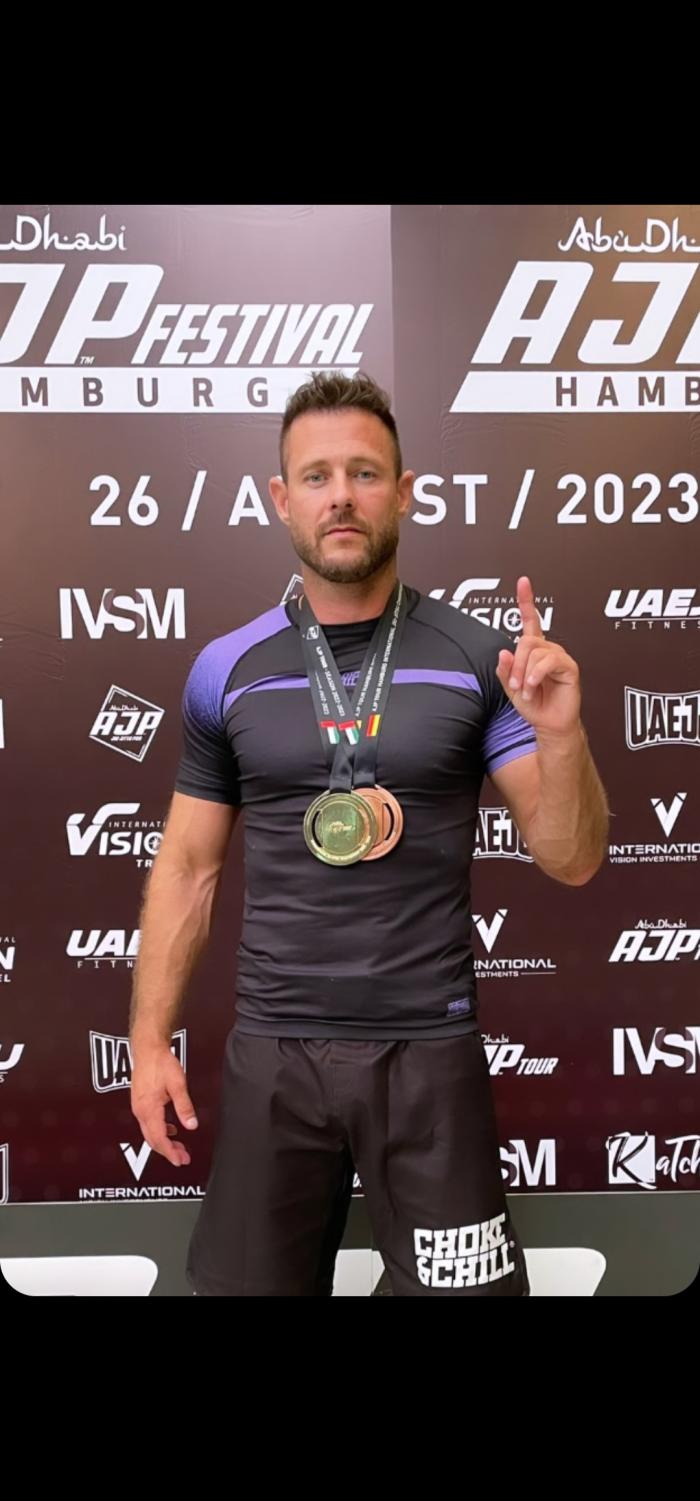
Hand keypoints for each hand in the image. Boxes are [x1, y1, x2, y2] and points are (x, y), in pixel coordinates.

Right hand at [130, 1046, 197, 1166]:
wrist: (147, 1049)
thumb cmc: (160, 1063)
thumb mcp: (177, 1084)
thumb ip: (184, 1106)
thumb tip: (191, 1125)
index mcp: (148, 1109)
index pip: (159, 1138)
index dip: (169, 1152)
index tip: (179, 1160)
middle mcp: (140, 1111)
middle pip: (153, 1139)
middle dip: (168, 1151)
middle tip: (182, 1158)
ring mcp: (138, 1107)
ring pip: (150, 1133)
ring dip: (164, 1142)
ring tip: (179, 1147)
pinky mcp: (140, 1103)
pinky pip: (148, 1124)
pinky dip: (160, 1131)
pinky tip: (171, 1130)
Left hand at [495, 576, 580, 736]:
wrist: (550, 723)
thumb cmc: (534, 705)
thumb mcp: (512, 688)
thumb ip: (505, 671)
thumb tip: (503, 652)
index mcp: (534, 650)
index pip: (530, 620)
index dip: (527, 600)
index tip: (523, 582)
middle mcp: (547, 650)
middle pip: (525, 641)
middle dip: (516, 665)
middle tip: (515, 684)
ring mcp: (559, 657)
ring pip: (535, 652)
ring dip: (525, 674)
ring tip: (526, 690)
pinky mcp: (569, 667)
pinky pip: (548, 662)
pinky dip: (536, 676)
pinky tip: (533, 688)